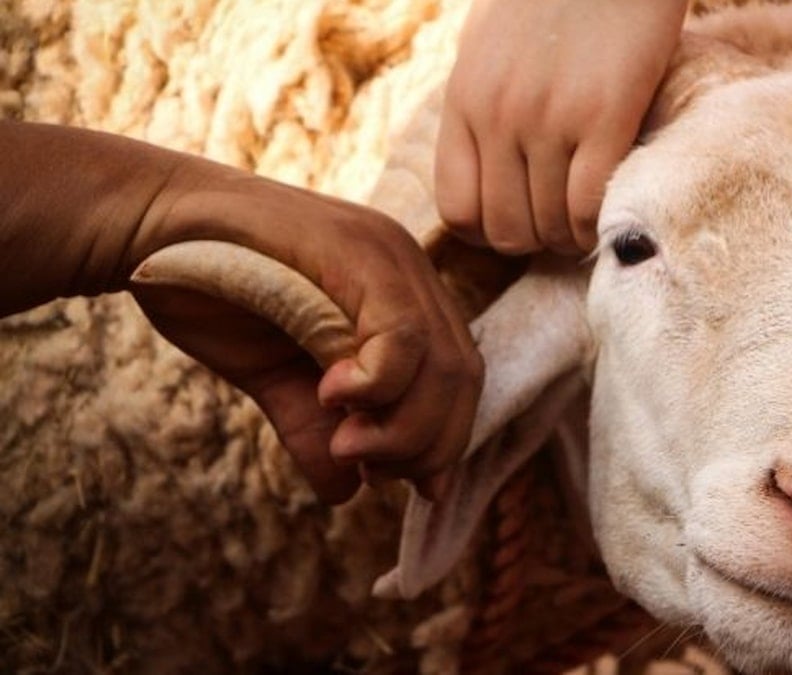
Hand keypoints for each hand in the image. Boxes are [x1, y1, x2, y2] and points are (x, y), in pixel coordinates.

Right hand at [131, 161, 482, 502]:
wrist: (147, 225)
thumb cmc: (211, 293)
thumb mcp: (275, 377)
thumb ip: (315, 428)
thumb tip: (346, 494)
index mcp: (402, 297)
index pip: (458, 379)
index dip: (441, 441)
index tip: (398, 481)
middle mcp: (409, 271)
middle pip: (461, 376)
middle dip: (425, 444)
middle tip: (370, 469)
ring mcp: (389, 255)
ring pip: (441, 362)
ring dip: (403, 427)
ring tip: (347, 445)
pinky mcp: (359, 250)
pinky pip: (403, 333)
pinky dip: (379, 383)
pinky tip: (332, 395)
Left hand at [435, 0, 686, 254]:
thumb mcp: (491, 45)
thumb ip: (485, 102)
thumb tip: (495, 163)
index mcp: (465, 99)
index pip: (457, 209)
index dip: (490, 234)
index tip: (522, 222)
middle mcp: (498, 115)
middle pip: (505, 230)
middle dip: (535, 241)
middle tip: (562, 226)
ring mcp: (549, 118)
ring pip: (549, 225)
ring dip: (571, 237)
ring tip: (588, 220)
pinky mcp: (606, 115)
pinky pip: (588, 206)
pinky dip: (596, 225)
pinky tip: (607, 211)